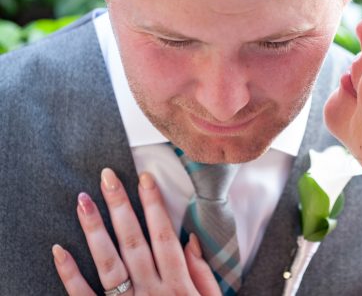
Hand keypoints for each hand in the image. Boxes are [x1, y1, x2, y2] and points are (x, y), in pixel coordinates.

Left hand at [52, 168, 220, 295]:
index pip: (163, 235)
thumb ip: (202, 273)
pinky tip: (59, 250)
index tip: (145, 177)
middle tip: (108, 176)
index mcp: (178, 285)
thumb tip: (189, 239)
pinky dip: (70, 275)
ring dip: (94, 231)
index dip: (154, 205)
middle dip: (121, 206)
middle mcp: (152, 291)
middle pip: (133, 242)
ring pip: (108, 264)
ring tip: (84, 201)